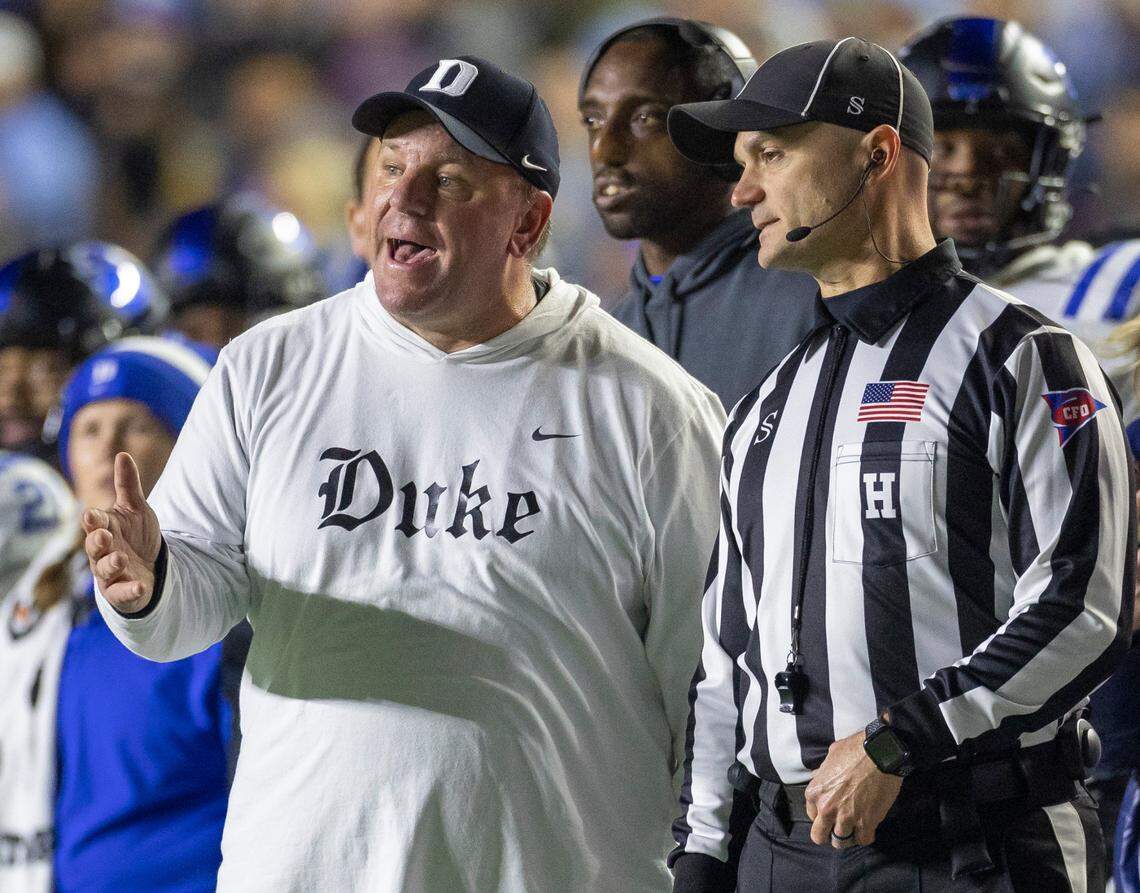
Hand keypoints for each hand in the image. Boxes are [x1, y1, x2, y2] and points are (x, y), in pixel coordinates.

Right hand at [83, 452, 162, 613]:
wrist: (149, 566)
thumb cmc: (136, 535)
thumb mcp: (136, 508)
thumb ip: (128, 485)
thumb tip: (122, 454)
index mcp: (104, 529)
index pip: (94, 523)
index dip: (93, 520)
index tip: (93, 515)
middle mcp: (102, 552)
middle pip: (94, 547)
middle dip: (97, 542)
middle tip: (104, 536)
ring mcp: (110, 573)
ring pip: (104, 570)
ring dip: (111, 564)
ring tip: (122, 558)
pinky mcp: (121, 592)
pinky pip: (122, 593)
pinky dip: (129, 590)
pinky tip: (139, 587)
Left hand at [805, 728, 902, 848]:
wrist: (880, 753)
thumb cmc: (855, 750)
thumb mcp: (830, 756)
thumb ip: (822, 771)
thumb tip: (819, 776)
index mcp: (815, 792)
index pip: (811, 815)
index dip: (821, 814)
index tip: (830, 812)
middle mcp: (827, 808)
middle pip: (819, 835)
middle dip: (827, 834)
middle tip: (836, 828)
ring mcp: (846, 817)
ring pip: (841, 842)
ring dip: (847, 837)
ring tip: (853, 830)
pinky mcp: (867, 822)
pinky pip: (863, 840)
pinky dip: (865, 836)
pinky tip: (867, 828)